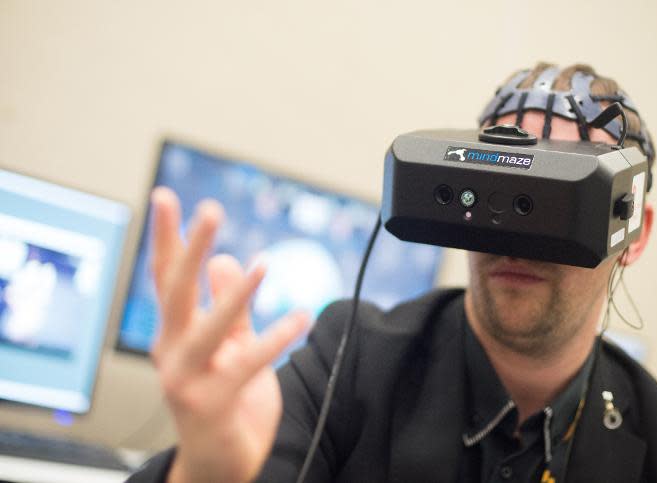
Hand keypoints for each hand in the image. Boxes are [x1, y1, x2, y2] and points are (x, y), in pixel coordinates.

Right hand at [149, 187, 307, 482]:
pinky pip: (248, 364)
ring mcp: (186, 378)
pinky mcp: (212, 402)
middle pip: (176, 291)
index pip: (167, 277)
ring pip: (208, 328)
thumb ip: (228, 304)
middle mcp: (171, 351)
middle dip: (190, 248)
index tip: (166, 197)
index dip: (169, 238)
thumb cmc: (223, 399)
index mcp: (173, 333)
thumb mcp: (229, 343)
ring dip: (235, 295)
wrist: (219, 460)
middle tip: (207, 210)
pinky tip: (300, 316)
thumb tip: (224, 260)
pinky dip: (275, 339)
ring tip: (261, 264)